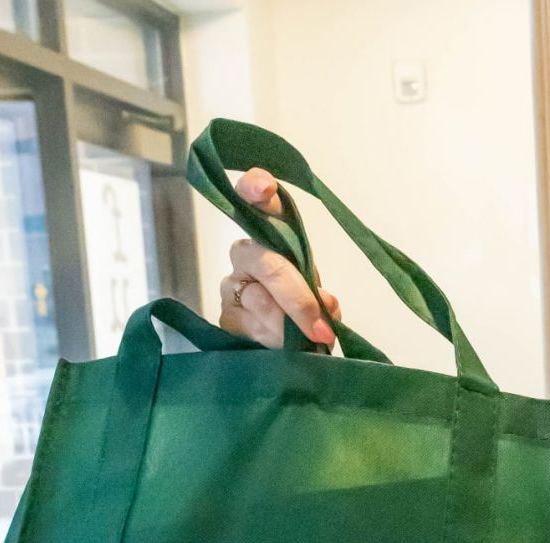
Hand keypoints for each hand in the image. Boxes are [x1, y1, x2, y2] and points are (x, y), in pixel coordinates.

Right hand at [217, 167, 341, 349]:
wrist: (288, 342)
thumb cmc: (305, 305)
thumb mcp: (317, 291)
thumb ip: (320, 294)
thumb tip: (325, 306)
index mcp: (271, 235)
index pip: (255, 201)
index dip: (255, 188)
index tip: (265, 187)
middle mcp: (245, 253)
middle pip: (266, 263)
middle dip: (297, 298)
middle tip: (320, 328)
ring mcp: (231, 285)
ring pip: (258, 300)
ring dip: (289, 326)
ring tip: (309, 342)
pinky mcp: (224, 317)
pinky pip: (250, 328)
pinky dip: (274, 341)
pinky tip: (284, 347)